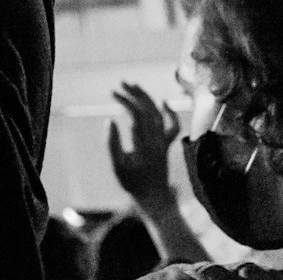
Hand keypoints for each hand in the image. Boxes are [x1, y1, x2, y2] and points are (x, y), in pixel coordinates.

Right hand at [109, 81, 182, 205]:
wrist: (155, 198)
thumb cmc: (133, 184)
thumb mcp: (117, 166)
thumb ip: (112, 143)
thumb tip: (110, 120)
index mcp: (144, 145)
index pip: (138, 115)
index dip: (126, 101)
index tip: (113, 93)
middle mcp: (157, 141)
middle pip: (150, 110)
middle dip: (136, 94)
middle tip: (121, 84)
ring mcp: (164, 142)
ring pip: (159, 114)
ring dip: (147, 98)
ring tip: (134, 86)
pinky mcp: (166, 144)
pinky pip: (172, 126)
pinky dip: (170, 113)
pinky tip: (164, 102)